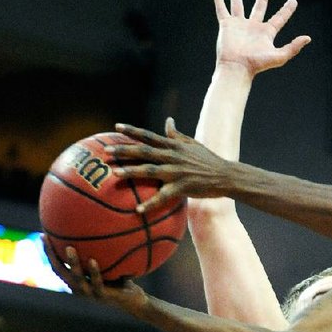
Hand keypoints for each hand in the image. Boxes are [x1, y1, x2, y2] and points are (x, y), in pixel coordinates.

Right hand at [42, 235, 147, 312]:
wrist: (134, 301)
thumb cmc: (121, 280)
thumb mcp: (109, 264)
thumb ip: (101, 252)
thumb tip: (99, 226)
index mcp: (76, 281)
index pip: (58, 266)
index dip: (49, 253)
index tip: (43, 235)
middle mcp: (79, 288)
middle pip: (60, 272)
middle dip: (51, 255)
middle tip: (47, 238)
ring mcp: (90, 294)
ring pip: (77, 278)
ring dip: (72, 263)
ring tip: (70, 248)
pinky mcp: (103, 297)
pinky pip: (97, 283)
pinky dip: (94, 272)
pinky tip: (92, 260)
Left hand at [107, 118, 229, 213]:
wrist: (225, 175)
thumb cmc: (208, 160)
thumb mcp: (192, 144)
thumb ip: (176, 134)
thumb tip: (168, 121)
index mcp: (174, 146)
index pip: (149, 136)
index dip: (133, 131)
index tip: (116, 127)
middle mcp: (173, 156)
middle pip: (145, 151)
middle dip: (124, 150)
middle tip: (106, 151)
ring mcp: (177, 172)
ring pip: (150, 170)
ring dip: (131, 171)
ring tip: (115, 174)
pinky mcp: (183, 187)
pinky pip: (163, 197)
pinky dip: (150, 203)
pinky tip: (137, 210)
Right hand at [214, 0, 310, 75]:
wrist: (237, 68)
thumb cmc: (257, 64)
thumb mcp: (280, 56)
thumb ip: (293, 47)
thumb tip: (308, 38)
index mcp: (266, 33)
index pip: (279, 18)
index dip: (287, 10)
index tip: (294, 1)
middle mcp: (253, 27)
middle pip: (258, 8)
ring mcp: (239, 25)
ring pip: (238, 5)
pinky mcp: (226, 25)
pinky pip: (222, 9)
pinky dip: (219, 0)